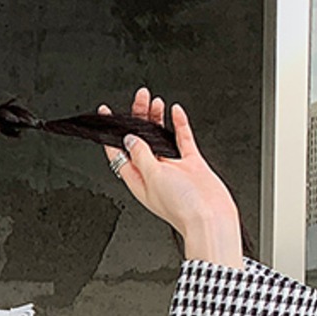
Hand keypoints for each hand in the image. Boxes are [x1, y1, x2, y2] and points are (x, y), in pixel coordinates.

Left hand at [100, 88, 242, 260]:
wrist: (211, 217)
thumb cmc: (181, 206)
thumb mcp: (152, 177)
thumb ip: (141, 156)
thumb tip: (129, 139)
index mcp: (138, 179)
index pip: (118, 153)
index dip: (111, 133)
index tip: (106, 115)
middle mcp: (153, 172)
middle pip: (140, 140)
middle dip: (137, 118)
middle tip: (139, 98)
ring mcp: (172, 167)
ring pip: (160, 137)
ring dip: (156, 118)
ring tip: (154, 101)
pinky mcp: (191, 164)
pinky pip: (182, 139)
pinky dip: (178, 124)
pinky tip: (175, 111)